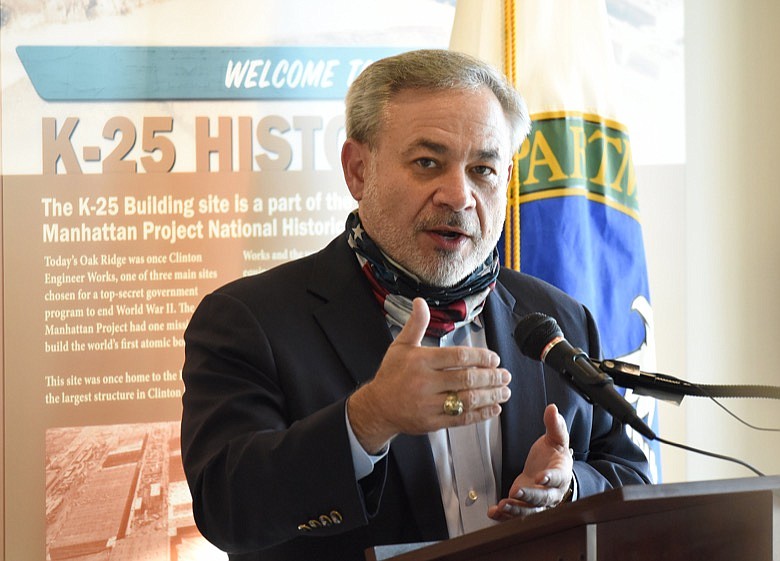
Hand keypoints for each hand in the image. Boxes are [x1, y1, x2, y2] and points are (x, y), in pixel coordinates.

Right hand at [348, 298, 511, 452]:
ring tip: (504, 391)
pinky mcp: (432, 422)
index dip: (480, 357)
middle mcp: (426, 382)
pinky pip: (461, 419)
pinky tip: (493, 408)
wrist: (377, 407)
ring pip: (467, 400)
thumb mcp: (401, 346)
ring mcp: (429, 404)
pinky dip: (480, 414)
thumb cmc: (391, 374)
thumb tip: (420, 302)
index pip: (458, 357)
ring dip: (490, 396)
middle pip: (466, 379)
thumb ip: (416, 325)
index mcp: (421, 361)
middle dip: (491, 377)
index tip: (494, 359)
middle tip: (505, 375)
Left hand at [488, 404, 572, 519]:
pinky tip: (493, 513)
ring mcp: (538, 502)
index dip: (551, 478)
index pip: (558, 478)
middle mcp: (552, 492)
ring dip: (516, 510)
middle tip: (517, 492)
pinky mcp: (524, 506)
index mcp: (561, 474)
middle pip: (544, 498)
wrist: (547, 470)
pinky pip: (516, 514)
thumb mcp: (555, 438)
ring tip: (502, 506)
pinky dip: (504, 516)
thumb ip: (555, 425)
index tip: (541, 477)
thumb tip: (552, 409)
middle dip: (530, 497)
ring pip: (530, 511)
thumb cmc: (552, 454)